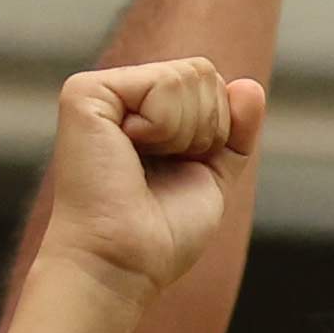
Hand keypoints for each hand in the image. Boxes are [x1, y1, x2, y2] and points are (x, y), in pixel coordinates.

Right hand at [39, 57, 258, 302]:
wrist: (126, 258)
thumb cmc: (163, 228)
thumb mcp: (214, 172)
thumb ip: (235, 128)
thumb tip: (249, 84)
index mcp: (144, 110)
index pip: (211, 84)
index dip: (217, 130)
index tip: (181, 167)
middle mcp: (119, 95)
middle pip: (203, 74)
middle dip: (205, 128)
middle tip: (164, 166)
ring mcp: (98, 90)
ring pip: (190, 76)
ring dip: (186, 131)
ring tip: (145, 162)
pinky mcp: (84, 92)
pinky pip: (163, 83)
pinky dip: (165, 126)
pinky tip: (129, 148)